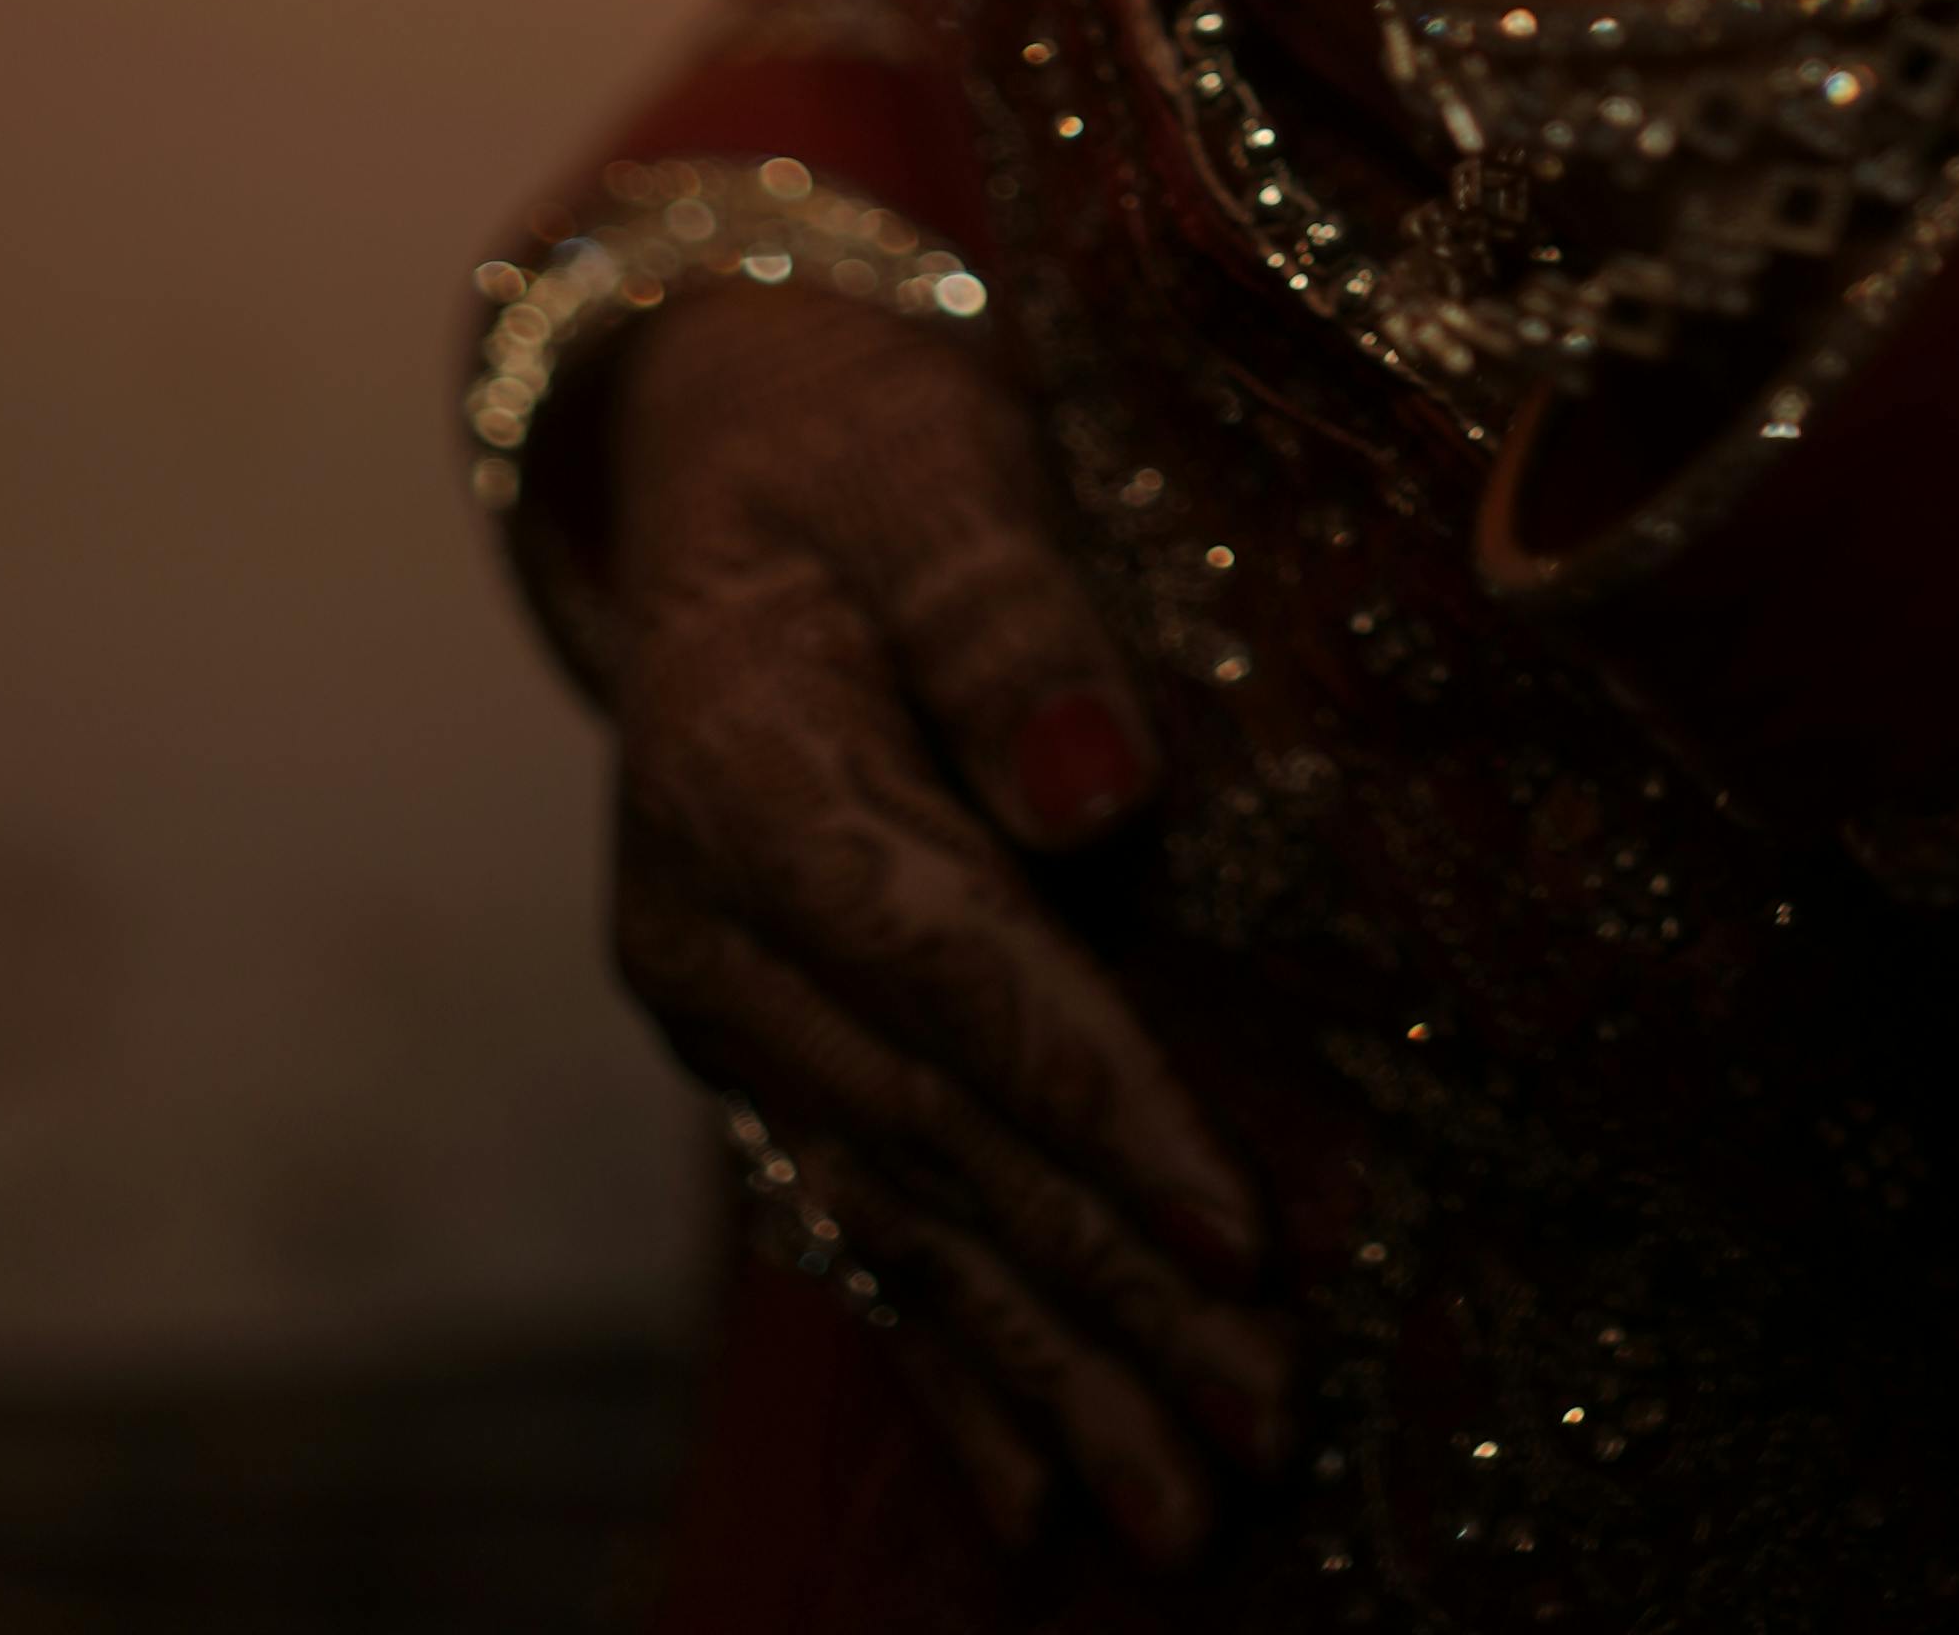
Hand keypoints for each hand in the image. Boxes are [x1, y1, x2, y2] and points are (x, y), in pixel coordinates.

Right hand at [599, 285, 1289, 1572]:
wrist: (723, 458)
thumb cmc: (862, 441)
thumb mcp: (937, 461)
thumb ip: (1008, 614)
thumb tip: (1097, 790)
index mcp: (737, 767)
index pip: (940, 964)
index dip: (1086, 1099)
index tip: (1231, 1228)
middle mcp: (701, 929)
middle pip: (932, 1130)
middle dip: (1102, 1291)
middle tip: (1257, 1432)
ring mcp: (722, 1015)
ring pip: (904, 1215)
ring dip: (1051, 1372)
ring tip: (1185, 1518)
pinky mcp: (763, 1057)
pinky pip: (859, 1227)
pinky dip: (954, 1365)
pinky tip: (1035, 1500)